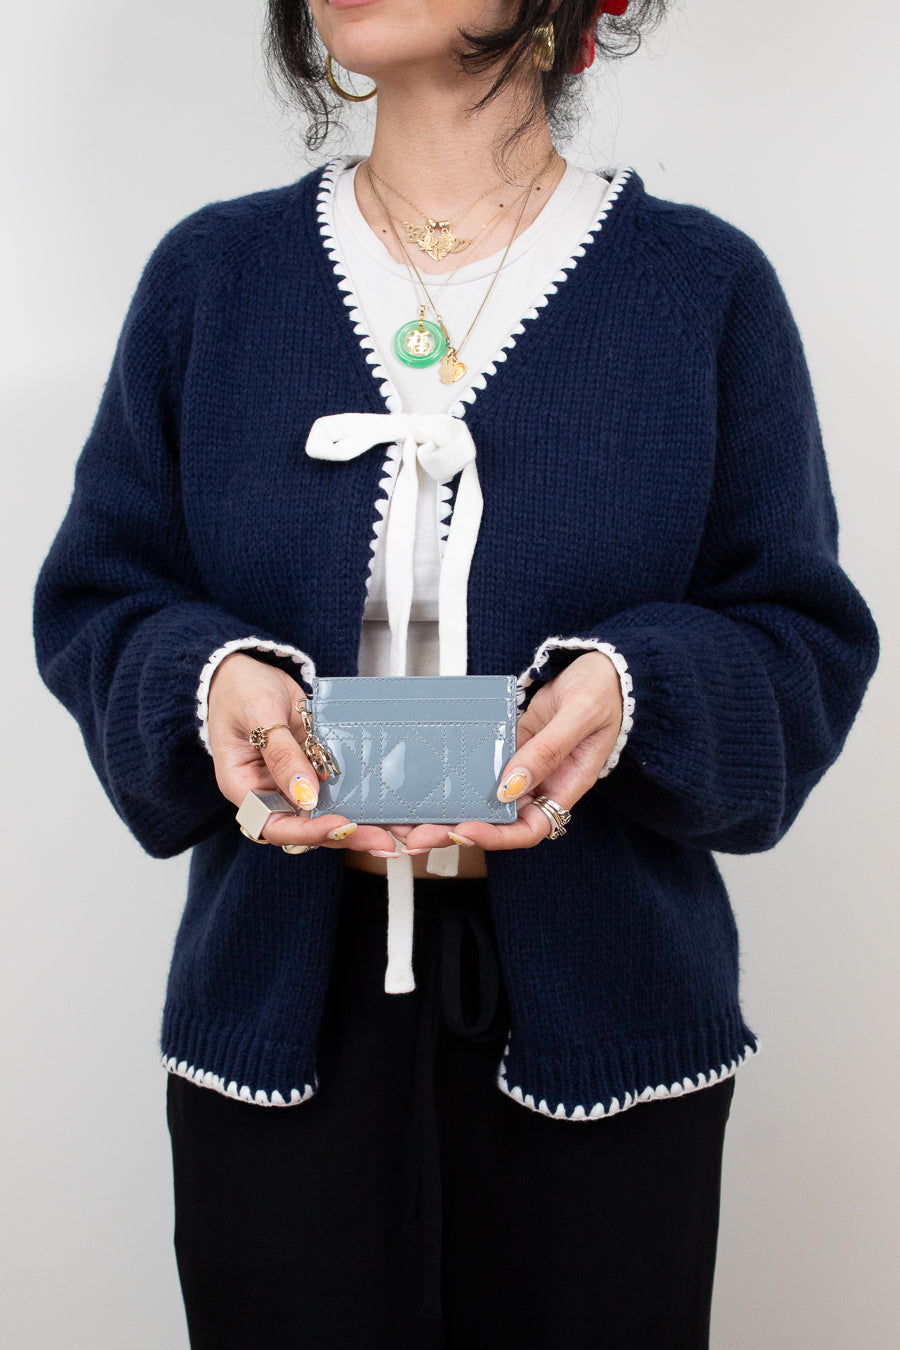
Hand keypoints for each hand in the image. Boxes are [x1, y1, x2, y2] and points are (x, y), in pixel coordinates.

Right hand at [207, 653, 397, 851]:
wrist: (246, 671)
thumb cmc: (240, 691)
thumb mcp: (259, 715)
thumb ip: (282, 755)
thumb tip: (306, 795)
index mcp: (246, 789)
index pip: (277, 825)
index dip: (310, 832)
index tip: (343, 826)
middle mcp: (271, 794)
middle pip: (308, 827)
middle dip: (345, 835)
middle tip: (382, 842)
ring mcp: (295, 783)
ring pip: (327, 813)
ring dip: (361, 823)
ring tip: (396, 831)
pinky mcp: (314, 768)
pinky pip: (338, 788)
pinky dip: (362, 796)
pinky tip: (390, 803)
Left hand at [400, 651, 623, 853]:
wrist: (604, 668)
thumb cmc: (603, 693)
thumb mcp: (580, 716)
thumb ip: (547, 751)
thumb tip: (510, 786)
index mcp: (564, 787)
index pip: (528, 829)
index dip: (496, 837)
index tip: (464, 831)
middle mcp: (540, 784)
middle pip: (496, 821)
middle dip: (455, 831)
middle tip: (417, 834)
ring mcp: (522, 766)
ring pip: (481, 798)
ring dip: (448, 809)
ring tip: (410, 816)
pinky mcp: (509, 745)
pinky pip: (480, 766)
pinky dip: (455, 775)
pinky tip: (427, 776)